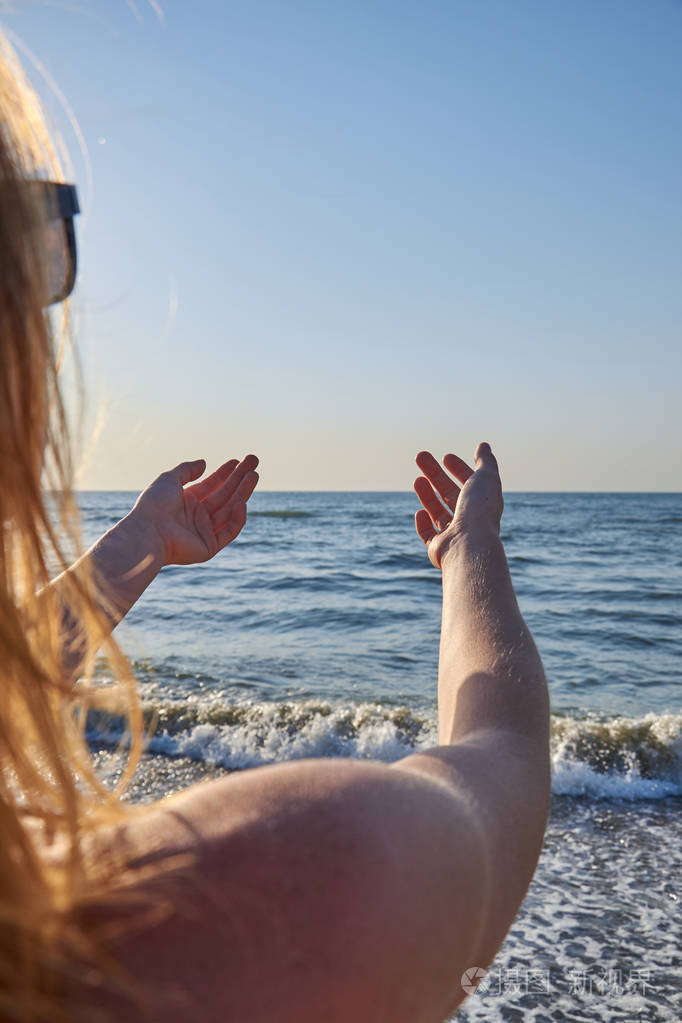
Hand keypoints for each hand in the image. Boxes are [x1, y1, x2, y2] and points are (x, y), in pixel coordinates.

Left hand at [132, 455, 259, 566]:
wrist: (149, 532)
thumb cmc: (154, 505)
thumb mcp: (169, 479)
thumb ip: (187, 470)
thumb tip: (204, 463)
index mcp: (187, 501)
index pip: (211, 485)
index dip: (225, 473)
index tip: (238, 461)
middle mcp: (197, 516)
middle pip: (224, 495)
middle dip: (239, 479)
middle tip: (254, 462)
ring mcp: (204, 532)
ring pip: (230, 510)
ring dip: (243, 493)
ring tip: (254, 475)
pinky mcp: (209, 547)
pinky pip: (229, 531)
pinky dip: (237, 518)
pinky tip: (241, 502)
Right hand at [414, 442, 502, 567]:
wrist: (468, 545)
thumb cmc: (479, 511)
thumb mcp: (486, 478)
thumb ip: (486, 461)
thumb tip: (484, 446)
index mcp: (484, 503)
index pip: (471, 483)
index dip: (459, 468)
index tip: (446, 457)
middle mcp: (471, 520)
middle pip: (450, 493)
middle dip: (435, 474)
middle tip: (420, 457)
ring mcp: (455, 535)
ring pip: (438, 512)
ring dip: (427, 495)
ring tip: (417, 480)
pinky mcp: (440, 548)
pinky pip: (429, 534)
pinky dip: (423, 523)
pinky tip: (419, 511)